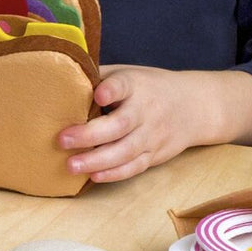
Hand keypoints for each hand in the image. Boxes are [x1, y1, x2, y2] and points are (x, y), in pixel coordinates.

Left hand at [56, 65, 220, 183]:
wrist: (194, 105)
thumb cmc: (147, 87)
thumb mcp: (127, 74)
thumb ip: (98, 77)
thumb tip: (57, 78)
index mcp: (136, 85)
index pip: (124, 85)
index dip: (112, 89)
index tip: (98, 93)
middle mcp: (146, 110)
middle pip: (120, 125)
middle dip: (90, 134)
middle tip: (62, 140)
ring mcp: (152, 134)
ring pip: (126, 150)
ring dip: (97, 160)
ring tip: (71, 165)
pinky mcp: (155, 154)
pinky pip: (134, 167)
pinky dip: (114, 173)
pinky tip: (93, 176)